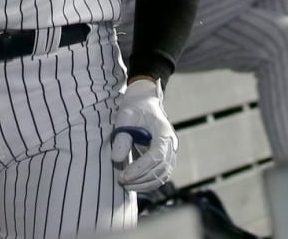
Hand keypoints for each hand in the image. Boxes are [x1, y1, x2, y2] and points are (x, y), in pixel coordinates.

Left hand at [109, 77, 176, 191]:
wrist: (144, 102)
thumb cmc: (135, 108)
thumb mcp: (125, 116)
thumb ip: (122, 136)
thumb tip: (116, 159)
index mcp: (163, 131)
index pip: (157, 155)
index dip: (141, 169)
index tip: (124, 176)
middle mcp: (171, 144)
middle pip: (160, 168)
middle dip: (141, 179)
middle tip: (121, 181)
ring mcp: (170, 152)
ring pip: (162, 175)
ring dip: (145, 184)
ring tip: (125, 185)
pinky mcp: (166, 158)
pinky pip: (161, 175)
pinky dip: (149, 183)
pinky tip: (134, 184)